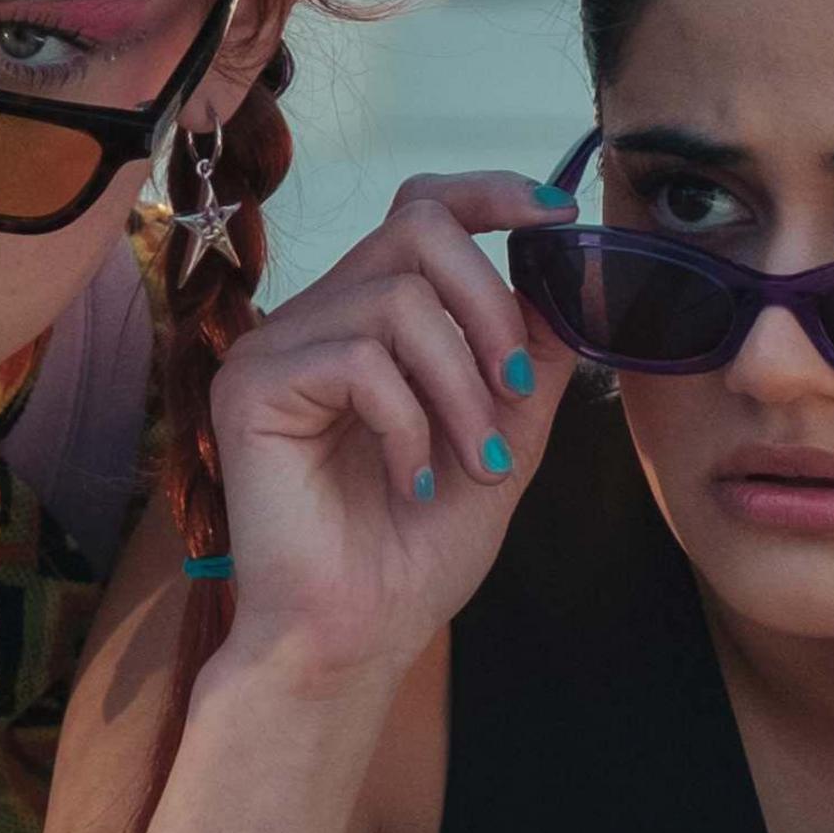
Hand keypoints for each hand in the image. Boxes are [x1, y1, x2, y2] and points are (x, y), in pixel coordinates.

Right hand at [203, 173, 573, 690]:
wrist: (355, 637)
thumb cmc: (415, 550)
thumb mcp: (508, 431)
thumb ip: (538, 349)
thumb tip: (583, 264)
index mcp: (367, 319)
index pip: (420, 209)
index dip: (492, 194)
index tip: (559, 219)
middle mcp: (314, 319)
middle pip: (415, 229)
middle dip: (490, 307)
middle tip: (516, 395)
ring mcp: (274, 349)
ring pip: (396, 300)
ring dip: (460, 387)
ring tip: (475, 463)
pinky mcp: (250, 388)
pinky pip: (357, 361)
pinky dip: (408, 424)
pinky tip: (411, 482)